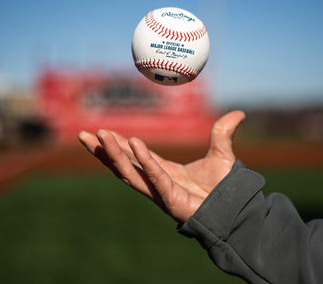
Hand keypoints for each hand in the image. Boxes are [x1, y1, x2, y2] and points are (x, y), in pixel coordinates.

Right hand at [78, 110, 245, 222]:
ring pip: (131, 172)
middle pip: (123, 165)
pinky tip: (132, 142)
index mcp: (164, 171)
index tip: (102, 131)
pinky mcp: (171, 199)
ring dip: (113, 154)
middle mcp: (157, 182)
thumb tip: (239, 113)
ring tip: (99, 136)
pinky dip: (144, 161)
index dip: (118, 144)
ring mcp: (161, 192)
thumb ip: (224, 133)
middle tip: (83, 135)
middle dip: (103, 151)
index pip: (135, 156)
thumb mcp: (222, 154)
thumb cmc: (226, 188)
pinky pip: (155, 177)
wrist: (237, 210)